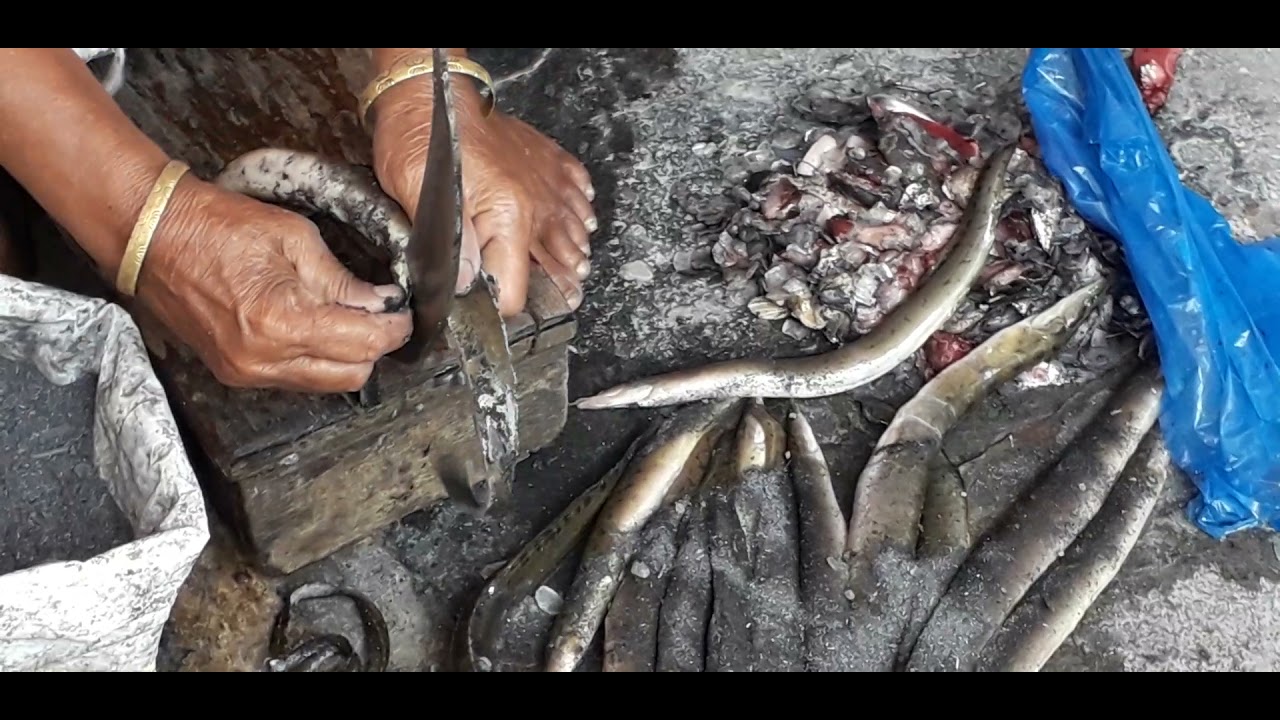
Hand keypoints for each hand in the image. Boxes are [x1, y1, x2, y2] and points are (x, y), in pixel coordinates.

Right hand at [135, 177, 412, 392]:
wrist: (152, 235)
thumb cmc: (216, 226)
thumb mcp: (294, 238)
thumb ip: (340, 280)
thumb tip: (379, 303)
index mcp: (281, 321)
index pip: (363, 344)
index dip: (394, 329)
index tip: (404, 314)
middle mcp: (263, 358)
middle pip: (350, 375)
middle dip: (374, 347)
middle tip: (380, 316)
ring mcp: (246, 371)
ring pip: (324, 383)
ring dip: (345, 356)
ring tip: (348, 318)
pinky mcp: (235, 373)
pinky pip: (294, 378)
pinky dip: (314, 358)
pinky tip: (315, 327)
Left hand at [371, 75, 597, 316]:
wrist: (433, 90)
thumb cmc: (421, 136)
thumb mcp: (417, 197)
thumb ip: (449, 247)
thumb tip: (468, 284)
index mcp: (506, 218)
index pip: (515, 290)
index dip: (502, 307)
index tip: (494, 310)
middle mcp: (536, 206)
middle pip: (558, 267)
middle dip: (552, 289)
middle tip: (549, 303)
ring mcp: (547, 184)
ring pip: (576, 237)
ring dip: (572, 259)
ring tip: (572, 275)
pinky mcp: (550, 163)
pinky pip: (580, 194)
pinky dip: (581, 215)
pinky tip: (579, 225)